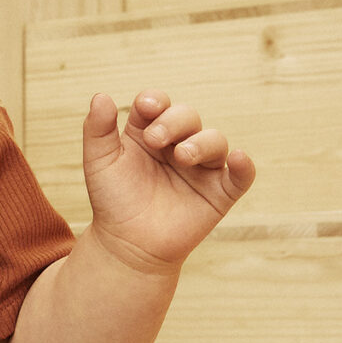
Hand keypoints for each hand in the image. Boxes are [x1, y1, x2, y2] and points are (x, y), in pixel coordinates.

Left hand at [80, 89, 256, 273]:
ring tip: (183, 156)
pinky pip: (240, 175)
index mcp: (149, 132)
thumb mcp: (99, 163)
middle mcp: (178, 145)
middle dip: (174, 121)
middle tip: (155, 139)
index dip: (155, 101)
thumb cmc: (113, 202)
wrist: (126, 246)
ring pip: (215, 140)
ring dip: (202, 142)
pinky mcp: (219, 193)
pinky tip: (238, 158)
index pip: (158, 105)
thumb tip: (101, 96)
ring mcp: (201, 168)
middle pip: (188, 117)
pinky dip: (244, 165)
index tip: (146, 107)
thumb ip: (97, 130)